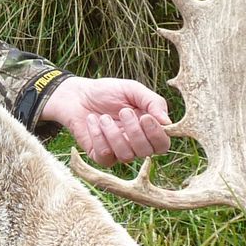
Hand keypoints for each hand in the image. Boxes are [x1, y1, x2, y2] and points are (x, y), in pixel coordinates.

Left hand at [39, 76, 172, 165]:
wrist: (78, 95)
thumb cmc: (108, 92)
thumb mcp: (133, 89)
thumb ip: (153, 102)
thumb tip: (167, 122)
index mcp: (148, 129)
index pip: (162, 144)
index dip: (156, 134)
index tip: (144, 117)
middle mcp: (136, 144)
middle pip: (146, 152)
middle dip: (134, 131)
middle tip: (123, 111)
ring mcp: (118, 151)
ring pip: (126, 155)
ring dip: (113, 133)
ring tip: (104, 117)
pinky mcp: (100, 155)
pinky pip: (105, 155)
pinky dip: (98, 136)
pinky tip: (92, 121)